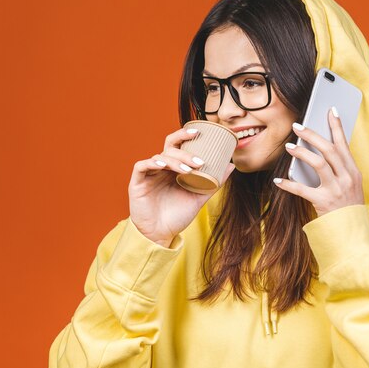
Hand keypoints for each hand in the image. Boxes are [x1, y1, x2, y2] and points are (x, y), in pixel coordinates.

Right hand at [128, 127, 234, 246]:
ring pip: (159, 156)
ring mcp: (149, 174)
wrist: (161, 235)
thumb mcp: (199, 197)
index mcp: (174, 168)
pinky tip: (162, 166)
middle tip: (199, 162)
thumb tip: (231, 165)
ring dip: (174, 161)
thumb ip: (213, 182)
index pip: (178, 145)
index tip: (199, 132)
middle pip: (170, 148)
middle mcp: (161, 167)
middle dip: (185, 151)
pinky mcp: (137, 182)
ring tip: (188, 171)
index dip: (185, 135)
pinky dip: (152, 163)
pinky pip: (141, 166)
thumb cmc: (178, 216)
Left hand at [273, 107, 363, 216]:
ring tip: (288, 147)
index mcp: (353, 171)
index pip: (344, 144)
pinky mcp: (323, 202)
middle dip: (312, 135)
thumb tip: (320, 149)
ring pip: (319, 164)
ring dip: (302, 153)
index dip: (337, 126)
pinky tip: (278, 180)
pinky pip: (302, 190)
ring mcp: (336, 190)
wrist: (352, 231)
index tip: (330, 111)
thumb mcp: (349, 184)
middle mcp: (346, 178)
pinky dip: (288, 185)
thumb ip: (338, 168)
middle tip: (297, 126)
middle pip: (329, 150)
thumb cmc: (347, 205)